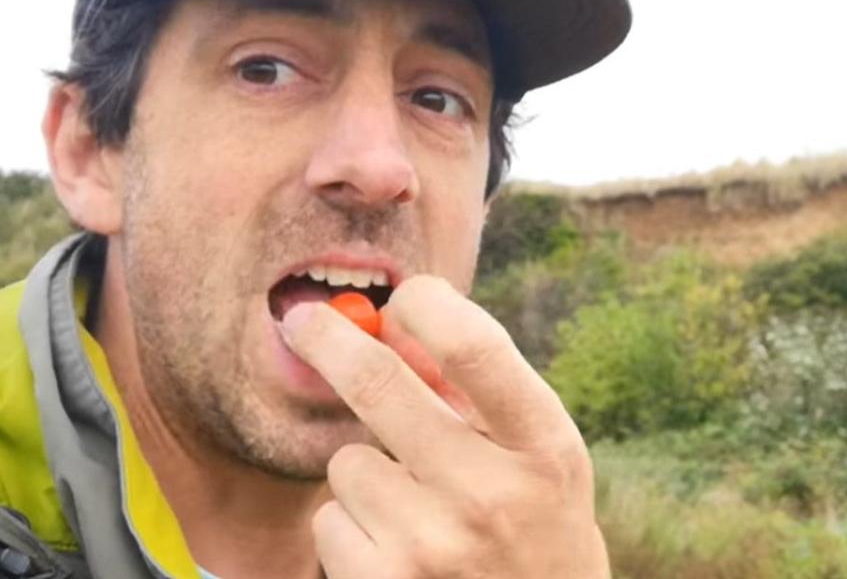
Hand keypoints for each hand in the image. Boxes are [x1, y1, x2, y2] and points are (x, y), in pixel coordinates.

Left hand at [281, 275, 609, 578]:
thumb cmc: (532, 526)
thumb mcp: (533, 456)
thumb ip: (475, 389)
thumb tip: (388, 322)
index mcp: (544, 449)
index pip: (472, 348)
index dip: (424, 305)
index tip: (401, 296)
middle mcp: (490, 496)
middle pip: (379, 382)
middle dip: (329, 339)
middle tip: (303, 321)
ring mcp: (433, 546)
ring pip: (347, 461)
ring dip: (365, 469)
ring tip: (414, 508)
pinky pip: (329, 520)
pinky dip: (351, 526)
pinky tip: (396, 550)